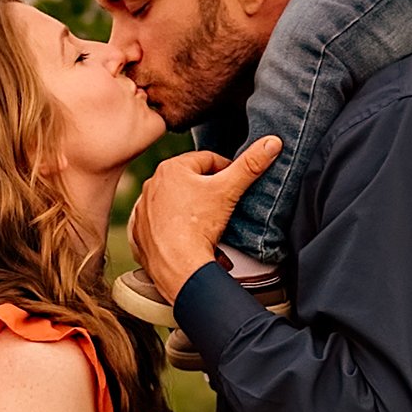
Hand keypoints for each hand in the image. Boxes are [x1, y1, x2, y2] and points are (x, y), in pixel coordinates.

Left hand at [128, 139, 281, 302]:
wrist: (177, 268)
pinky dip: (174, 230)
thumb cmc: (197, 227)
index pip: (208, 160)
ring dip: (192, 211)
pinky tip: (189, 237)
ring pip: (176, 204)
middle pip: (191, 182)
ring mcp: (143, 210)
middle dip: (209, 192)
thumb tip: (271, 143)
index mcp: (171, 168)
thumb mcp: (229, 190)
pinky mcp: (140, 233)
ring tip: (209, 225)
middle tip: (224, 206)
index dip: (227, 170)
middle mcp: (152, 186)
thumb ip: (251, 165)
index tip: (236, 184)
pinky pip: (161, 226)